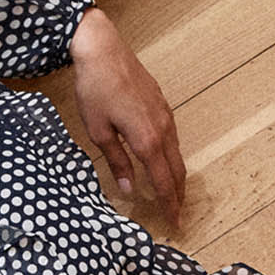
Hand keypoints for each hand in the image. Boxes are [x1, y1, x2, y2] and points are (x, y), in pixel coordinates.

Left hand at [66, 6, 186, 226]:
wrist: (103, 50)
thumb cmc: (95, 89)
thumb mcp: (99, 131)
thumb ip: (117, 162)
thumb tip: (130, 190)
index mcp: (147, 140)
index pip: (164, 182)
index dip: (169, 205)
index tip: (174, 224)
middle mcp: (163, 129)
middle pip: (178, 170)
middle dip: (178, 195)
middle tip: (177, 214)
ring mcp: (165, 115)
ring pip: (178, 154)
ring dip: (177, 176)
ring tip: (172, 192)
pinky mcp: (162, 105)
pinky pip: (173, 138)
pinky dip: (172, 156)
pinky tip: (164, 159)